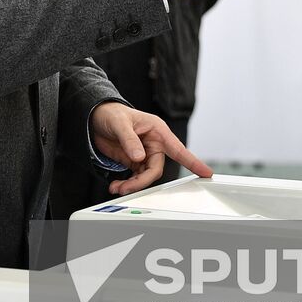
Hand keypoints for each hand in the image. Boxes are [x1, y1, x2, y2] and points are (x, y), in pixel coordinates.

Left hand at [90, 101, 212, 195]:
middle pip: (156, 169)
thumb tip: (139, 157)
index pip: (178, 149)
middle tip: (126, 187)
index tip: (206, 173)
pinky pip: (135, 177)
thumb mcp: (120, 124)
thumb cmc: (112, 114)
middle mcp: (154, 144)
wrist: (96, 117)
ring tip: (118, 187)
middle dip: (142, 181)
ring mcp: (144, 154)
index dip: (192, 162)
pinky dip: (127, 183)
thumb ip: (129, 140)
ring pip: (146, 176)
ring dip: (132, 184)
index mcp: (157, 131)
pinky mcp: (133, 161)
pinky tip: (117, 185)